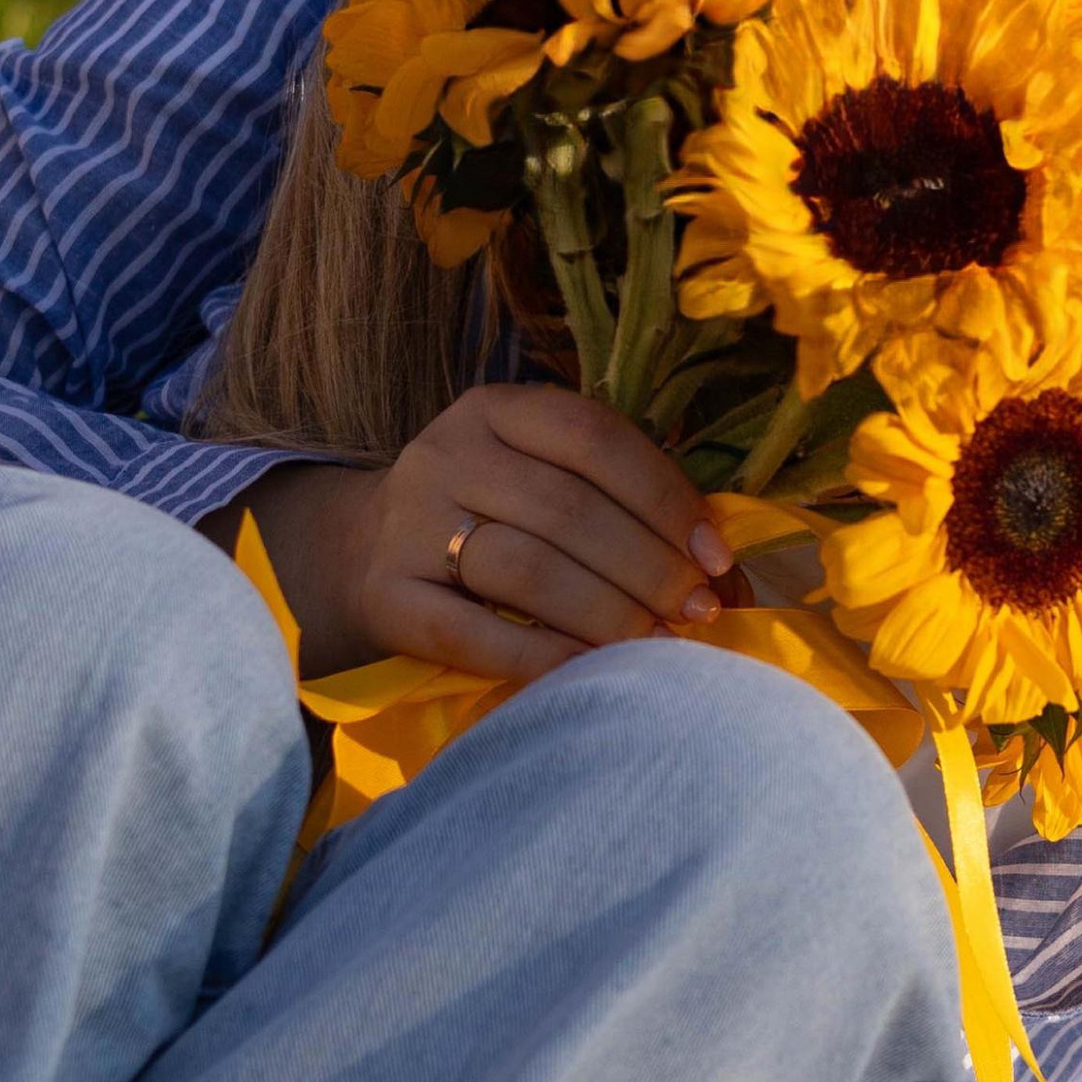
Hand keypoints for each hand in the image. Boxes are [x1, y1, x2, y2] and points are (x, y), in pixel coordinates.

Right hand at [222, 385, 736, 685]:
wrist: (362, 550)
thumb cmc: (488, 511)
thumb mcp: (538, 472)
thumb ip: (617, 496)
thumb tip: (720, 565)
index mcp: (496, 409)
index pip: (594, 438)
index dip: (665, 497)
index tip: (716, 556)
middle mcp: (446, 454)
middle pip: (567, 509)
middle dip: (648, 567)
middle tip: (697, 611)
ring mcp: (407, 524)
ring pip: (526, 569)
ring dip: (608, 613)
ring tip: (658, 643)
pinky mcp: (385, 597)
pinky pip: (474, 635)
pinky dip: (545, 657)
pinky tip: (594, 672)